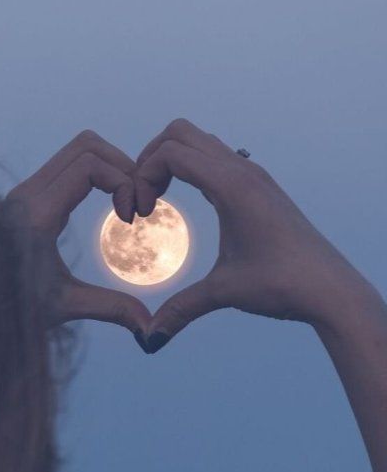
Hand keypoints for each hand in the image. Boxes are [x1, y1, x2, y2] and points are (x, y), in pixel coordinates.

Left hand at [0, 131, 150, 334]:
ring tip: (125, 203)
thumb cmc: (7, 306)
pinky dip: (94, 174)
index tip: (132, 216)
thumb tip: (149, 329)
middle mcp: (28, 194)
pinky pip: (67, 165)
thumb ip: (110, 309)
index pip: (90, 165)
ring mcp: (25, 191)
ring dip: (109, 167)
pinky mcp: (26, 196)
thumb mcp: (63, 306)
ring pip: (76, 151)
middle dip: (122, 166)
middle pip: (87, 146)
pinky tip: (106, 206)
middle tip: (137, 203)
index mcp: (37, 214)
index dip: (123, 181)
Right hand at [134, 119, 370, 351]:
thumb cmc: (282, 284)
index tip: (141, 213)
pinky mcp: (260, 186)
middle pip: (180, 133)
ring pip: (200, 141)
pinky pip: (217, 158)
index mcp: (232, 185)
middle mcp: (243, 171)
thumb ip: (181, 309)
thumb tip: (150, 338)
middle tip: (143, 198)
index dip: (143, 176)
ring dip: (172, 161)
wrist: (330, 288)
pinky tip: (192, 201)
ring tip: (160, 198)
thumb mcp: (224, 292)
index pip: (171, 152)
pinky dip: (193, 168)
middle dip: (150, 158)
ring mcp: (254, 175)